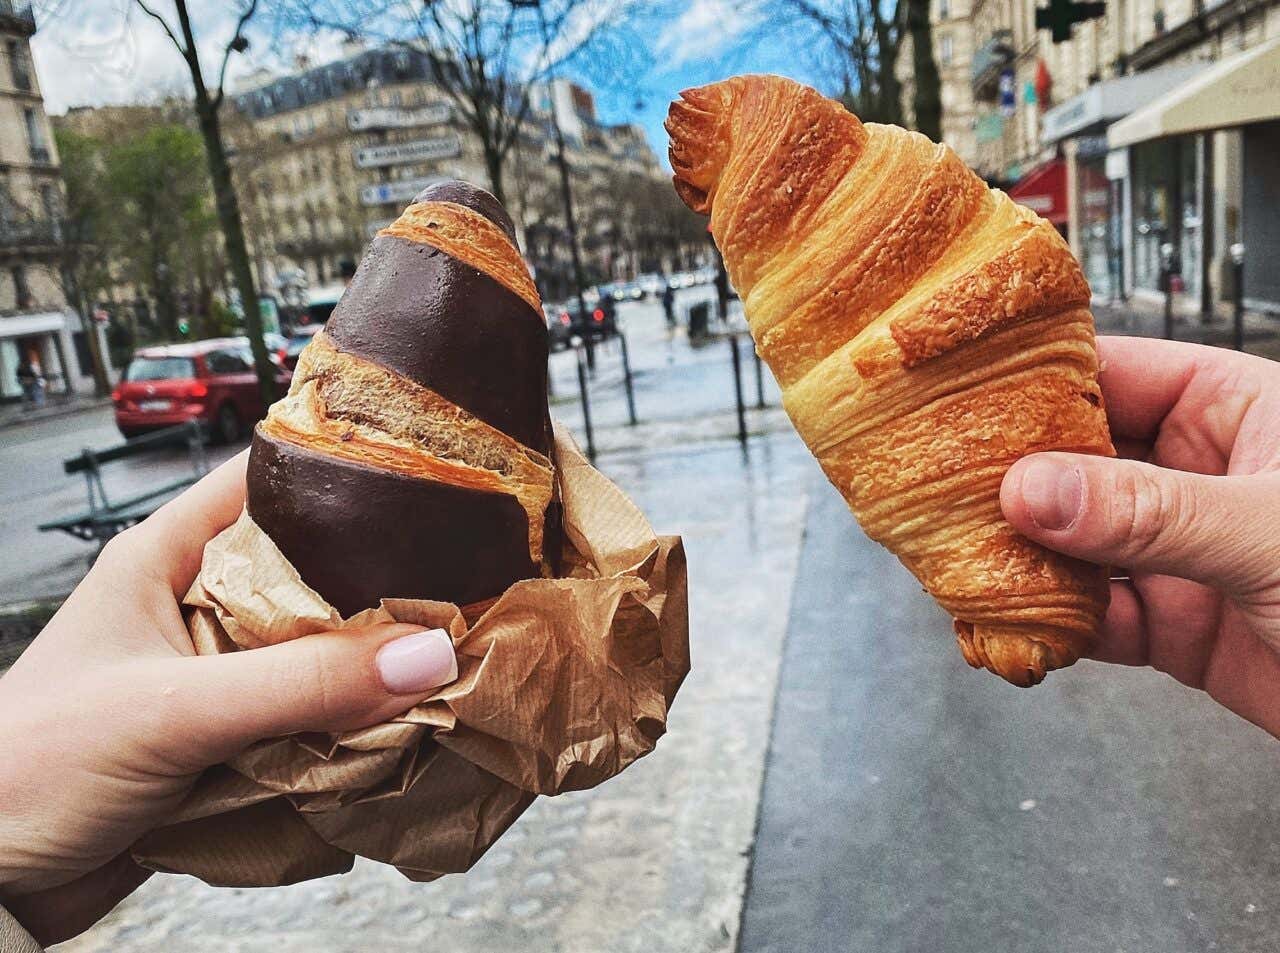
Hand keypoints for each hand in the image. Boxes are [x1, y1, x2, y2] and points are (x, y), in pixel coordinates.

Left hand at [0, 454, 457, 944]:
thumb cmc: (31, 768)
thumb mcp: (176, 710)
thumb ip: (303, 684)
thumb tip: (425, 654)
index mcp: (165, 559)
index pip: (265, 483)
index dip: (340, 477)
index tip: (423, 486)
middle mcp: (195, 607)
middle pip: (309, 575)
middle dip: (375, 589)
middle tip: (453, 590)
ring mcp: (212, 675)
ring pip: (315, 652)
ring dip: (365, 667)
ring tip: (437, 662)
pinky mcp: (225, 738)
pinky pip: (306, 717)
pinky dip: (346, 725)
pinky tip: (390, 727)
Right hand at [1001, 336, 1279, 735]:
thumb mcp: (1269, 533)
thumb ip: (1147, 513)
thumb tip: (1033, 489)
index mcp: (1234, 410)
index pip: (1112, 374)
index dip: (1035, 387)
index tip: (963, 402)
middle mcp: (1199, 474)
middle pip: (1077, 464)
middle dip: (1011, 485)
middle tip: (939, 496)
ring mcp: (1183, 552)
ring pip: (1075, 545)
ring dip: (1023, 562)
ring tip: (964, 569)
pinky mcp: (1179, 627)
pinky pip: (1096, 616)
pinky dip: (1055, 627)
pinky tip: (1021, 629)